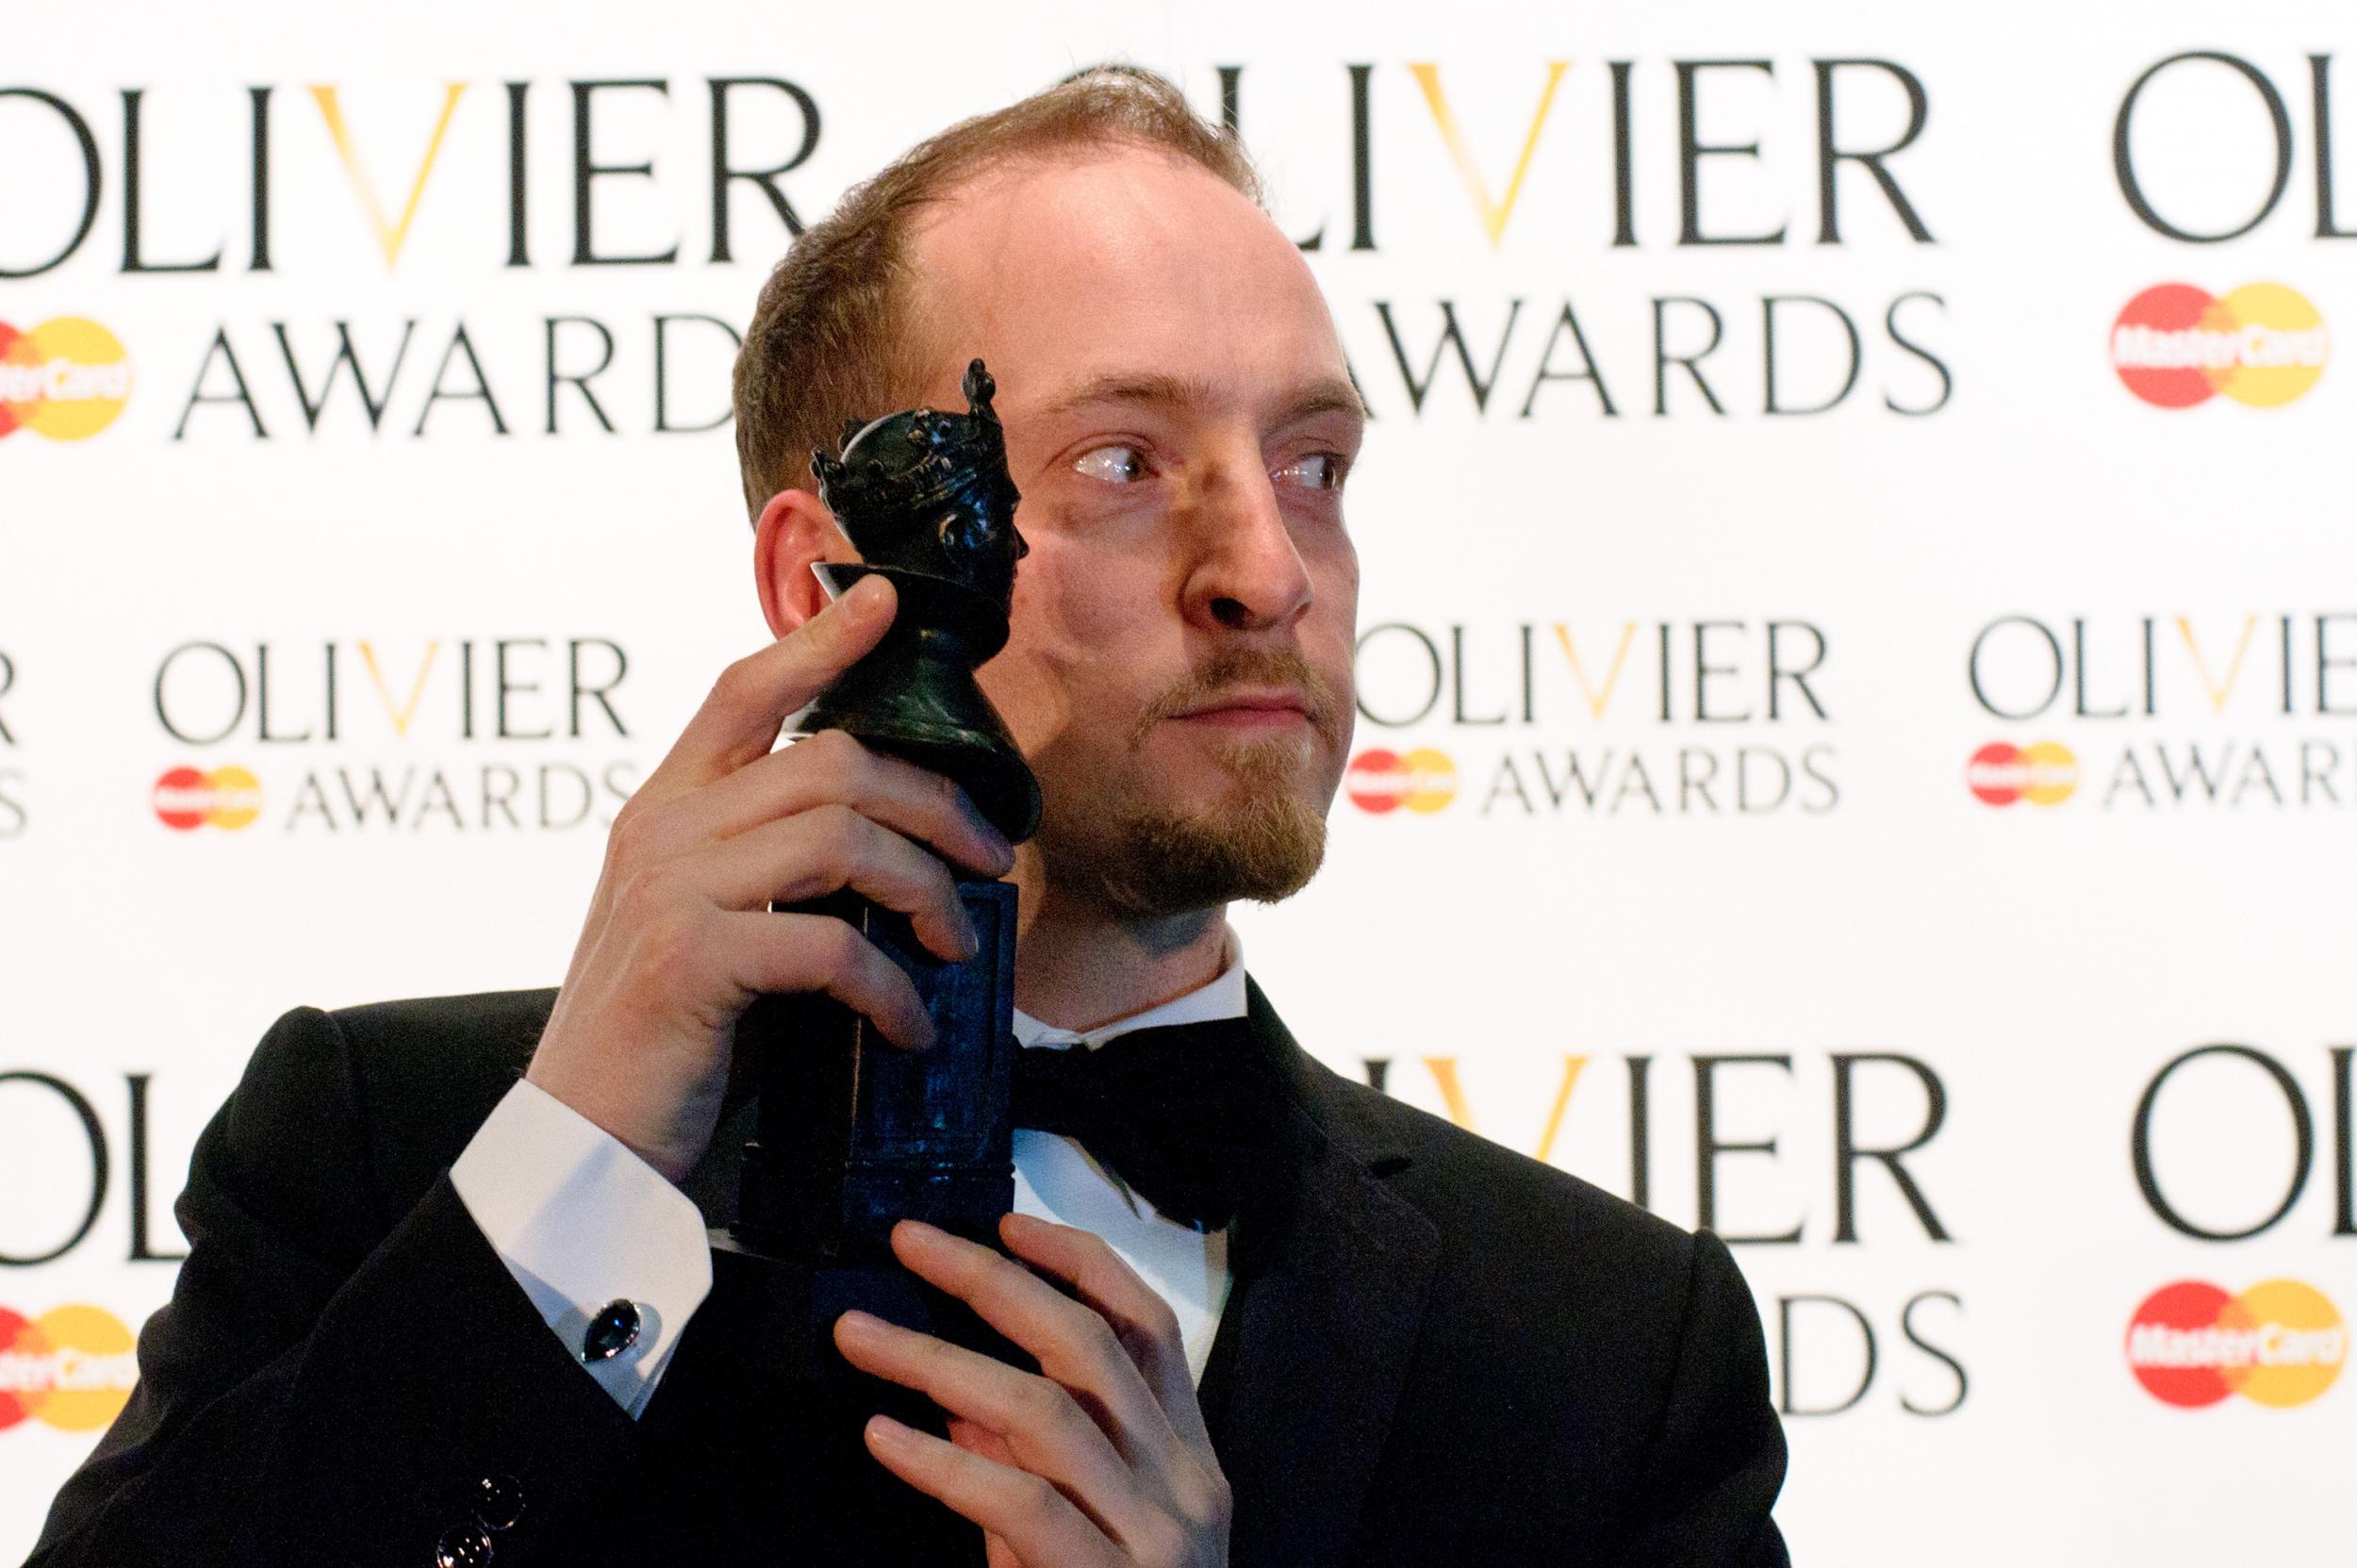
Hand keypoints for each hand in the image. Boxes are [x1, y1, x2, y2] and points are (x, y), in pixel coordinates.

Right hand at [525, 576, 1015, 1182]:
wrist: (585, 1140)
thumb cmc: (671, 1038)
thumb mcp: (715, 927)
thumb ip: (775, 873)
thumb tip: (899, 856)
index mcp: (665, 809)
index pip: (743, 691)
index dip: (818, 640)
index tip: (886, 603)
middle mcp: (662, 830)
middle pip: (833, 762)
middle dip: (935, 805)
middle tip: (991, 860)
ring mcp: (672, 890)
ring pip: (841, 836)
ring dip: (925, 890)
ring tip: (955, 945)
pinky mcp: (691, 960)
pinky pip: (829, 943)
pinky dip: (891, 987)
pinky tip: (909, 1026)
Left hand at [833, 1214, 1232, 1567]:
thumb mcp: (1088, 1535)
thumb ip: (1033, 1464)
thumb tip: (956, 1393)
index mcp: (1190, 1459)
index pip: (1146, 1324)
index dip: (1077, 1261)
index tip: (1002, 1223)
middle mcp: (1184, 1484)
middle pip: (1087, 1345)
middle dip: (990, 1281)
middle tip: (909, 1246)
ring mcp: (1153, 1536)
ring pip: (1043, 1411)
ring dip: (937, 1361)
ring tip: (861, 1338)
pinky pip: (1017, 1501)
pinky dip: (942, 1461)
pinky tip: (886, 1437)